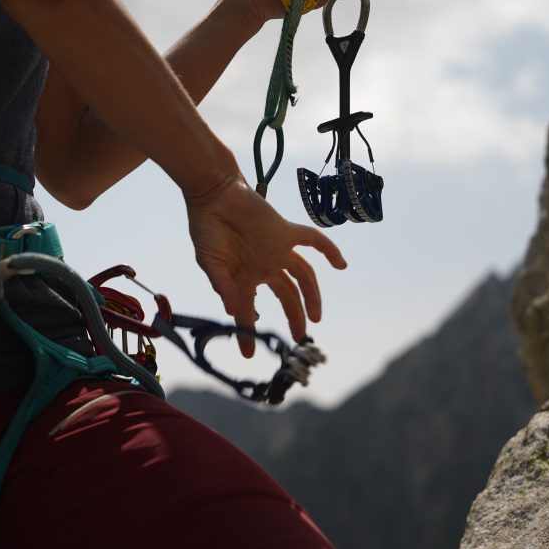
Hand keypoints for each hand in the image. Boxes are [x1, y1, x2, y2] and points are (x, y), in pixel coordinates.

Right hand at [184, 174, 346, 356]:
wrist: (214, 194)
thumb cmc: (207, 228)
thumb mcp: (210, 262)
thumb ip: (224, 286)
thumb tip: (234, 312)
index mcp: (245, 278)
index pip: (250, 311)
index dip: (249, 334)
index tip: (248, 355)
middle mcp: (265, 267)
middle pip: (287, 297)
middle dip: (294, 319)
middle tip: (300, 339)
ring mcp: (278, 250)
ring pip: (304, 276)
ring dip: (313, 297)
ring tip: (316, 318)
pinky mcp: (286, 232)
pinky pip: (314, 241)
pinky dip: (330, 250)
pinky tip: (341, 264)